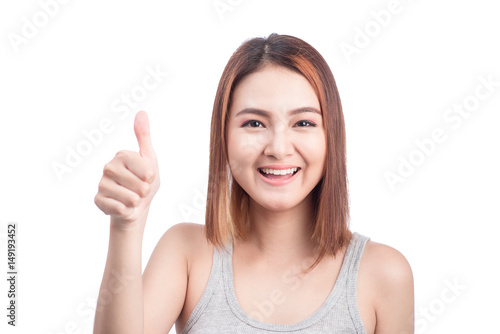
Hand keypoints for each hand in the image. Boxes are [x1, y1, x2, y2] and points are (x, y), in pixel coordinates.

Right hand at [94, 111, 159, 228]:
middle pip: (140, 185)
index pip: (148, 171)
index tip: (146, 177)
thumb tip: (141, 112)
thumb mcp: (150, 159)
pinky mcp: (98, 200)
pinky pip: (120, 208)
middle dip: (144, 191)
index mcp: (122, 155)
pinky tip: (122, 206)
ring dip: (136, 202)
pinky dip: (126, 210)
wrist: (135, 206)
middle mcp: (109, 167)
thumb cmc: (144, 181)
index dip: (151, 178)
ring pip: (130, 198)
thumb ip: (144, 136)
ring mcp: (102, 184)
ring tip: (132, 198)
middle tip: (139, 189)